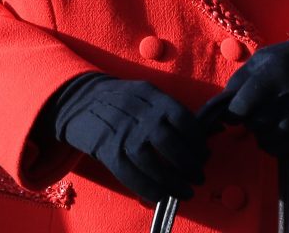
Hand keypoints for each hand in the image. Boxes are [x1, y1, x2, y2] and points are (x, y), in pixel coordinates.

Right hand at [46, 73, 208, 202]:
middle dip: (189, 165)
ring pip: (152, 163)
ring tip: (186, 191)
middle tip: (199, 177)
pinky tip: (162, 195)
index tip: (204, 155)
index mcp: (151, 95)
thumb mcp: (145, 94)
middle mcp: (138, 112)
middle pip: (169, 143)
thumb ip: (170, 111)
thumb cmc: (121, 100)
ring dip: (173, 182)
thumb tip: (208, 132)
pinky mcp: (107, 150)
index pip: (182, 118)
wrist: (80, 100)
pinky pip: (131, 175)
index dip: (197, 141)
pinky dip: (149, 189)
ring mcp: (121, 132)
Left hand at [219, 33, 288, 157]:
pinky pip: (280, 150)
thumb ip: (241, 77)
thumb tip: (223, 100)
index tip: (235, 106)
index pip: (237, 109)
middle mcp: (283, 100)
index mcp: (270, 76)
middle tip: (257, 106)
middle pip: (250, 125)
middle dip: (248, 118)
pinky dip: (273, 144)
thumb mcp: (266, 56)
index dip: (232, 110)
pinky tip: (278, 128)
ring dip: (260, 131)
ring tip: (269, 116)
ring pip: (263, 140)